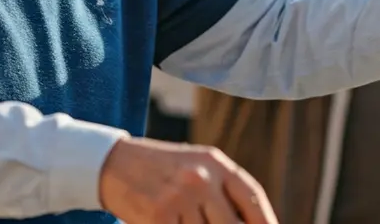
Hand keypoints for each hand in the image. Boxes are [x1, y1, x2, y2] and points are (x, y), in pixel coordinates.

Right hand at [99, 137, 277, 223]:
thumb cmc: (161, 170)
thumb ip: (223, 192)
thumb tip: (251, 222)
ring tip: (187, 221)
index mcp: (215, 162)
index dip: (266, 223)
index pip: (253, 198)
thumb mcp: (196, 167)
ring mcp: (179, 197)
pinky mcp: (158, 215)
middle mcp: (200, 178)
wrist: (112, 163)